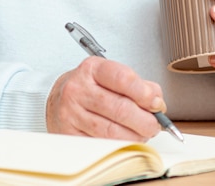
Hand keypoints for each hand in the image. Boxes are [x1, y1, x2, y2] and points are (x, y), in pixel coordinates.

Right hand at [46, 57, 165, 140]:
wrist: (58, 99)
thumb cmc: (89, 87)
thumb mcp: (110, 76)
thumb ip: (137, 85)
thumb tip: (156, 101)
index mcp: (92, 69)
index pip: (123, 78)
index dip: (145, 93)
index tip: (157, 103)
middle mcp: (78, 89)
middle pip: (120, 108)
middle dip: (145, 120)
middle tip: (154, 124)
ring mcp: (72, 113)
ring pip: (112, 131)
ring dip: (135, 136)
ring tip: (143, 133)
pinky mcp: (69, 134)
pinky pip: (101, 144)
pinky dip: (119, 145)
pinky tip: (126, 139)